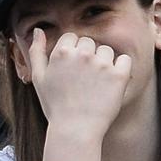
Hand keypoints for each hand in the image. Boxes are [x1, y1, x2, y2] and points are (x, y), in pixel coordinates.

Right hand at [25, 30, 130, 160]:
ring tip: (96, 83)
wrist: (75, 129)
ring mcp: (102, 64)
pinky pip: (124, 60)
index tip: (72, 69)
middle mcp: (82, 54)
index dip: (72, 52)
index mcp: (61, 52)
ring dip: (104, 62)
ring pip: (107, 50)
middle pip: (89, 42)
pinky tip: (111, 82)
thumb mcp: (38, 77)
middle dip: (88, 56)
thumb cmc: (55, 105)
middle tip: (84, 79)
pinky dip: (121, 68)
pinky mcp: (119, 75)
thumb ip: (36, 51)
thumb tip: (38, 30)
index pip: (72, 37)